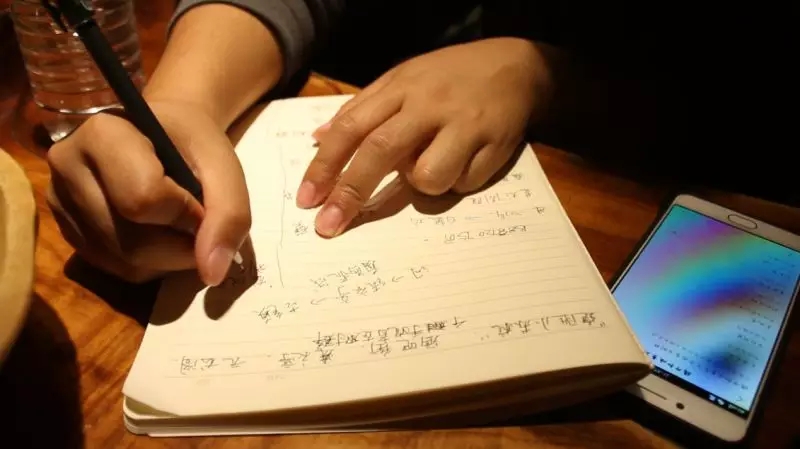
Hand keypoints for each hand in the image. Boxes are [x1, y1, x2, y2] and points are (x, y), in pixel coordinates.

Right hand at [46, 100, 250, 284]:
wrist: (163, 134)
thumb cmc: (192, 142)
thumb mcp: (224, 165)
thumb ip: (229, 213)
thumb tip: (212, 274)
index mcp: (102, 133)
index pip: (143, 200)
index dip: (187, 214)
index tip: (202, 198)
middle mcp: (66, 166)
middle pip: (133, 242)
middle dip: (182, 245)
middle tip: (198, 220)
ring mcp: (60, 203)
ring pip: (126, 263)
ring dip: (171, 258)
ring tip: (179, 223)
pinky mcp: (68, 233)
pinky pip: (118, 270)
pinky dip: (153, 264)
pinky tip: (160, 233)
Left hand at [296, 37, 546, 236]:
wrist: (516, 66)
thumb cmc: (448, 78)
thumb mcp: (402, 79)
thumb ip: (361, 109)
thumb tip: (318, 139)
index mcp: (401, 88)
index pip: (352, 127)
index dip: (325, 165)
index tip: (307, 200)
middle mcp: (429, 105)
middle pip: (380, 151)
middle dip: (351, 192)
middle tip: (329, 225)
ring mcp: (463, 126)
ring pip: (427, 176)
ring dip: (421, 185)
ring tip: (432, 166)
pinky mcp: (494, 147)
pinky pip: (463, 184)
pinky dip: (457, 182)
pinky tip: (464, 162)